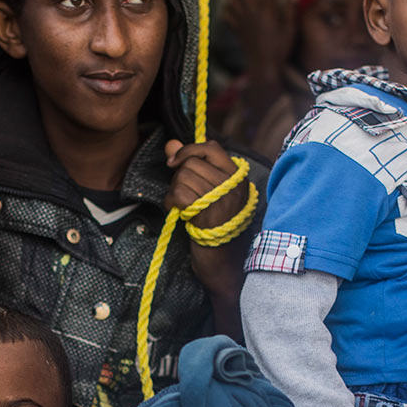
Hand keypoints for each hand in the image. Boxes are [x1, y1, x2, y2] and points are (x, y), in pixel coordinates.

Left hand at [165, 138, 253, 300]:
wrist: (224, 262)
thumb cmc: (214, 225)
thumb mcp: (205, 192)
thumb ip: (188, 164)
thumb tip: (170, 143)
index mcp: (236, 176)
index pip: (211, 147)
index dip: (189, 150)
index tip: (174, 162)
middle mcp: (233, 185)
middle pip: (192, 163)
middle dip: (179, 177)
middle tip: (183, 195)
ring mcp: (223, 199)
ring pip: (183, 177)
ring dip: (174, 192)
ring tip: (182, 206)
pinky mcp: (209, 213)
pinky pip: (179, 194)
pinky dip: (171, 202)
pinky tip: (177, 212)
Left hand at [223, 0, 295, 83]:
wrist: (264, 68)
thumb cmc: (280, 50)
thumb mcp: (291, 30)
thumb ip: (291, 10)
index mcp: (266, 13)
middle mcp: (251, 14)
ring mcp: (242, 22)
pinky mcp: (237, 30)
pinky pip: (227, 16)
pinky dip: (226, 8)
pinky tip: (229, 5)